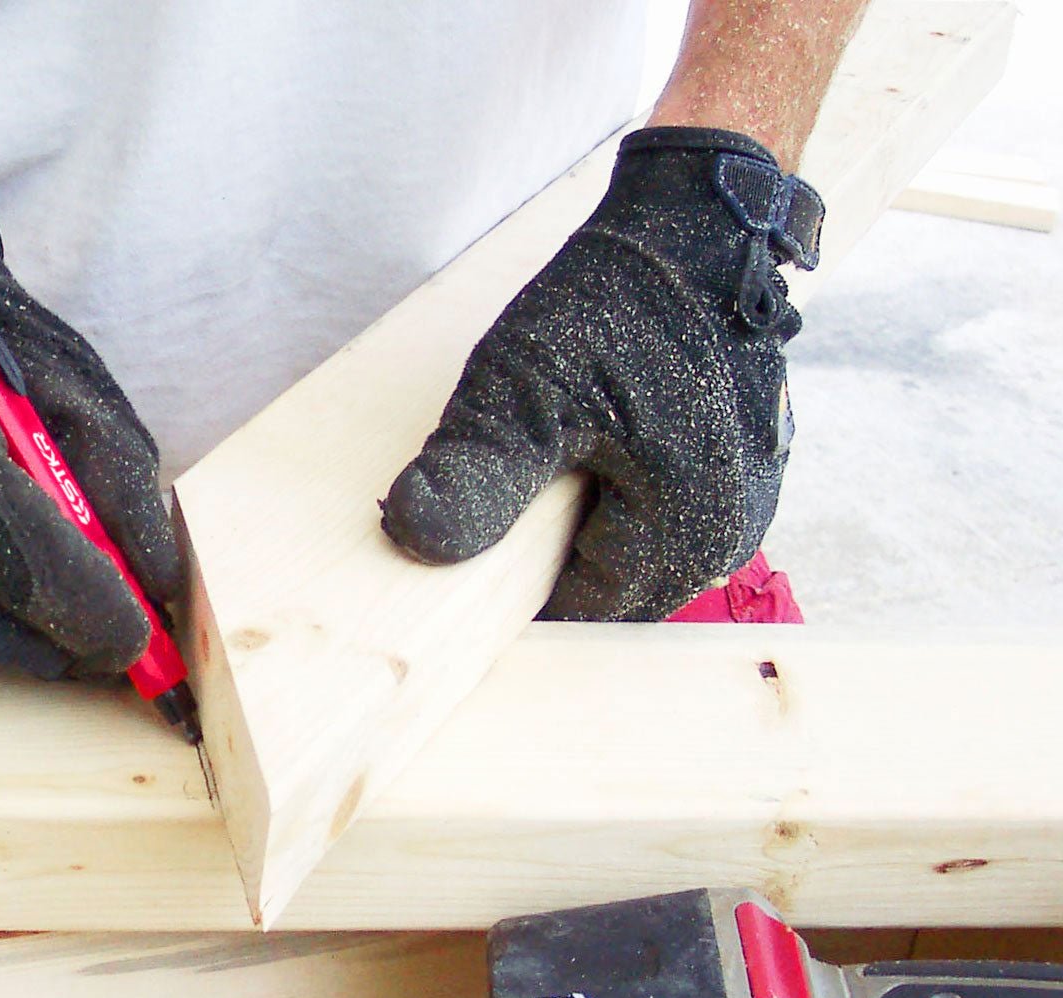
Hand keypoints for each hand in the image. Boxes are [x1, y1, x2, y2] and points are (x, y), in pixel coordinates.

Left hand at [380, 128, 822, 620]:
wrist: (696, 221)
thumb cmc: (617, 300)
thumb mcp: (523, 385)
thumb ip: (475, 473)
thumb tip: (416, 538)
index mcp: (690, 530)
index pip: (579, 611)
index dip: (507, 589)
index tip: (457, 551)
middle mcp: (733, 532)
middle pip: (611, 585)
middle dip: (545, 555)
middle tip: (493, 490)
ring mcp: (746, 500)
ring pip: (634, 550)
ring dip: (579, 524)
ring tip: (538, 461)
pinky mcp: (742, 467)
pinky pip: (661, 510)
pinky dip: (614, 494)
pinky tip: (581, 447)